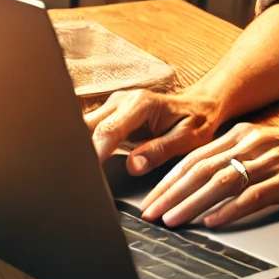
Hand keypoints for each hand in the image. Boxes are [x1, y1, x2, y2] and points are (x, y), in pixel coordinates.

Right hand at [83, 88, 221, 174]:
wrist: (199, 105)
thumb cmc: (196, 121)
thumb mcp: (187, 139)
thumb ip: (160, 151)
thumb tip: (133, 166)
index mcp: (141, 104)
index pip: (107, 130)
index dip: (94, 154)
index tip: (88, 175)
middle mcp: (122, 101)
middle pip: (86, 126)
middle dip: (79, 152)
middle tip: (79, 178)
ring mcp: (113, 106)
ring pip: (82, 127)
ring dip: (78, 149)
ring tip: (79, 174)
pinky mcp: (109, 115)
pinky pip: (89, 131)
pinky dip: (85, 147)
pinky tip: (85, 164)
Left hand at [139, 119, 278, 227]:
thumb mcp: (269, 148)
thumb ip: (239, 159)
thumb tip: (205, 182)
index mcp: (245, 134)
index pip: (196, 158)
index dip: (169, 180)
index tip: (150, 200)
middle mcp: (253, 143)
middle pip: (201, 169)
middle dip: (171, 193)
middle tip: (150, 214)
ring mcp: (271, 159)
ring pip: (221, 181)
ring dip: (192, 203)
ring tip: (173, 221)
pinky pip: (253, 195)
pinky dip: (230, 210)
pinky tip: (214, 223)